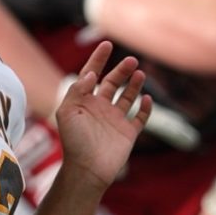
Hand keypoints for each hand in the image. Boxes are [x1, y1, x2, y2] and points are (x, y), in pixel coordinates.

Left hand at [55, 41, 150, 190]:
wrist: (87, 170)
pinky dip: (145, 108)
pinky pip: (140, 117)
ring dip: (134, 84)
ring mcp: (115, 120)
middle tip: (131, 60)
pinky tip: (148, 99)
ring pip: (127, 97)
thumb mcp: (67, 112)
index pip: (91, 75)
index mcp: (84, 102)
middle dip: (121, 70)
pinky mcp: (128, 133)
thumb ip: (77, 90)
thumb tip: (91, 74)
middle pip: (113, 83)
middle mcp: (100, 108)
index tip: (107, 44)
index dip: (98, 59)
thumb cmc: (74, 142)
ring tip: (140, 73)